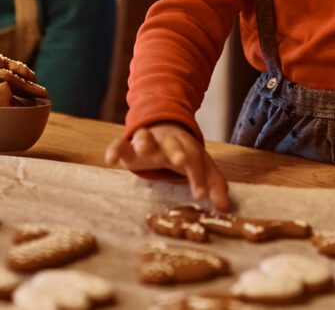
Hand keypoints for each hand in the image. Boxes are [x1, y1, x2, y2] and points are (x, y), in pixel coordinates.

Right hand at [105, 122, 229, 211]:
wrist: (164, 127)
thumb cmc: (184, 153)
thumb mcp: (202, 166)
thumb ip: (213, 185)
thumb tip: (224, 208)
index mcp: (187, 147)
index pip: (196, 160)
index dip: (199, 176)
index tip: (201, 194)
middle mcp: (167, 142)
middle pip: (173, 144)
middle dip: (177, 152)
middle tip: (181, 161)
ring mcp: (147, 142)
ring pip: (145, 137)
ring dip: (145, 141)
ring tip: (143, 149)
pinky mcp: (129, 147)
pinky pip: (120, 144)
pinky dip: (115, 149)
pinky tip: (110, 159)